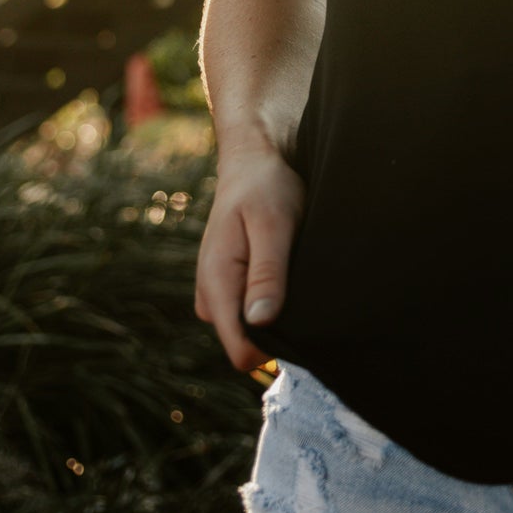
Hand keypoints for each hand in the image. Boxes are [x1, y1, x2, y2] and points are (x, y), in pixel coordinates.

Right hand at [195, 141, 304, 371]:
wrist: (253, 161)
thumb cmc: (266, 187)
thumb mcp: (273, 225)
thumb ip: (266, 273)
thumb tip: (260, 322)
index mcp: (217, 282)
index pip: (240, 351)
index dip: (273, 349)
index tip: (302, 323)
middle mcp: (210, 294)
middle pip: (247, 344)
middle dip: (277, 327)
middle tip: (301, 283)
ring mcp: (217, 291)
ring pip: (250, 329)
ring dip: (277, 311)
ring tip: (295, 270)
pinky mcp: (230, 285)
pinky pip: (251, 311)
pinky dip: (273, 298)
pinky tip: (288, 271)